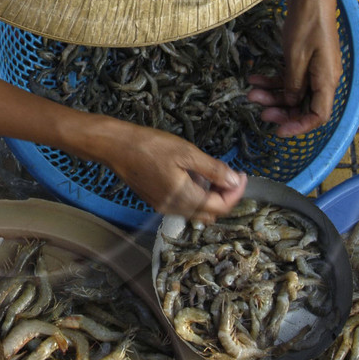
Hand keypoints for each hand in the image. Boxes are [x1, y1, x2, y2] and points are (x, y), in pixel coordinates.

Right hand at [96, 121, 246, 221]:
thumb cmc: (150, 146)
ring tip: (212, 173)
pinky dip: (196, 195)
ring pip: (198, 211)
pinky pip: (184, 206)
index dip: (236, 192)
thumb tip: (236, 182)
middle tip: (230, 174)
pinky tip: (193, 176)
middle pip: (211, 213)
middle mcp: (175, 209)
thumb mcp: (187, 153)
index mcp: (185, 198)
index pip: (221, 206)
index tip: (242, 174)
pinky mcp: (156, 201)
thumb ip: (214, 170)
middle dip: (226, 196)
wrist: (116, 147)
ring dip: (211, 197)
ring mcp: (163, 207)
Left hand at [248, 0, 341, 137]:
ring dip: (272, 94)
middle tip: (258, 110)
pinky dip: (273, 80)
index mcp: (327, 80)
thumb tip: (290, 103)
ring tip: (250, 92)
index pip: (318, 116)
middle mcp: (324, 78)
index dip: (298, 126)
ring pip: (294, 92)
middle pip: (304, 106)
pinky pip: (290, 77)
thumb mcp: (295, 57)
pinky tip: (255, 77)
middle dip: (280, 110)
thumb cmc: (307, 23)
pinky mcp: (306, 60)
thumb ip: (293, 84)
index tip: (277, 131)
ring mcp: (315, 69)